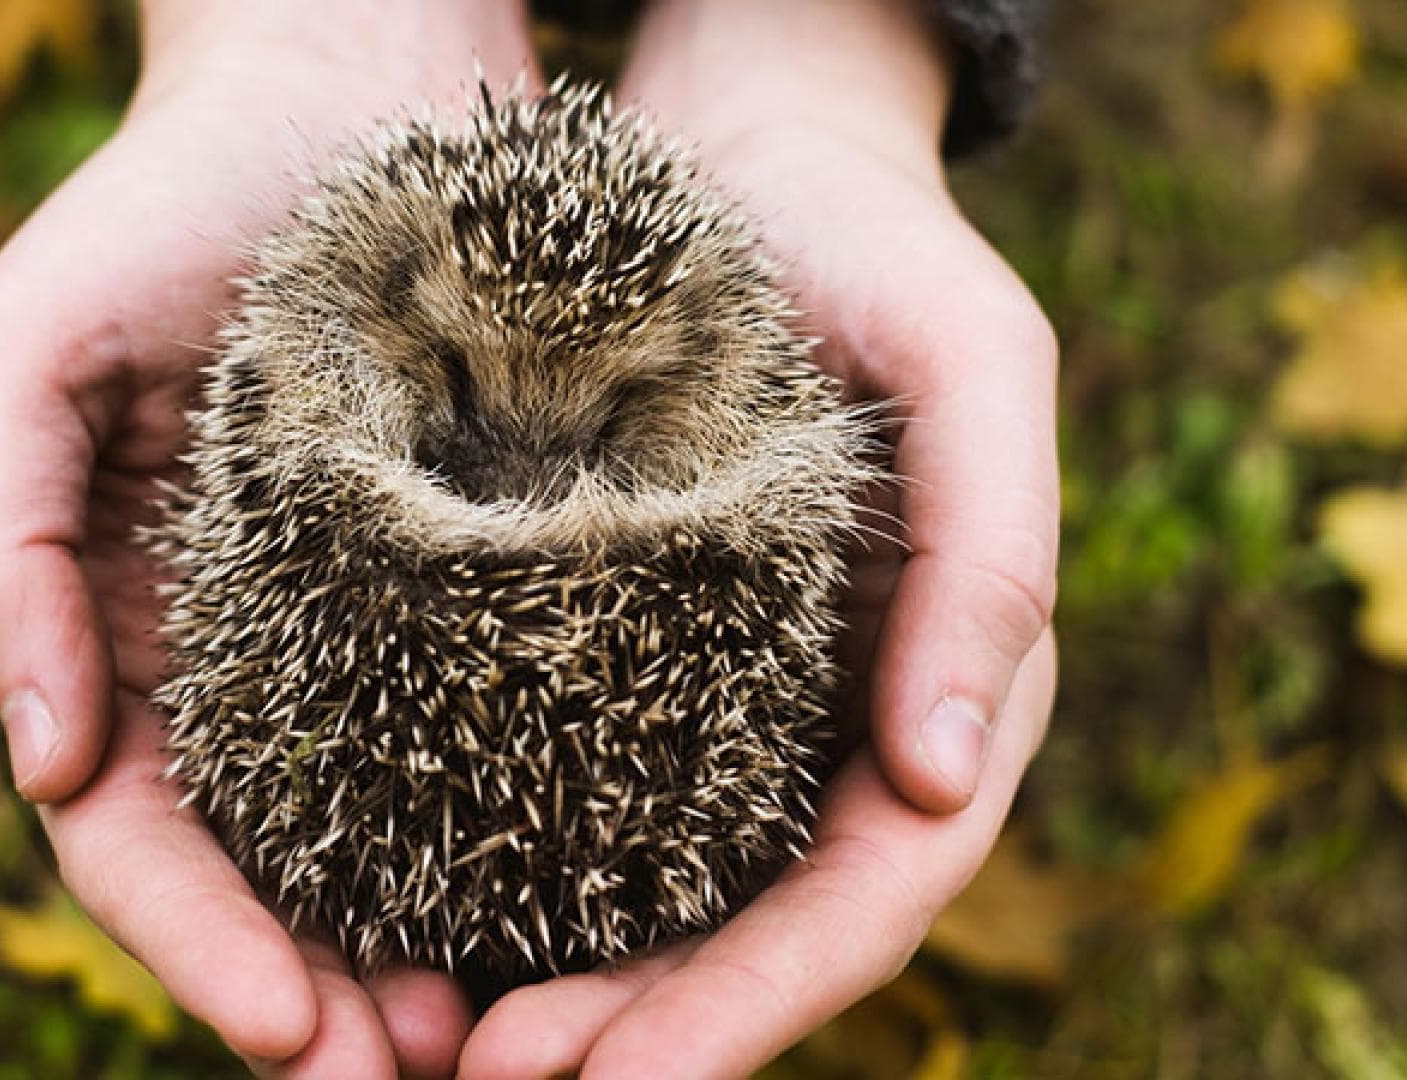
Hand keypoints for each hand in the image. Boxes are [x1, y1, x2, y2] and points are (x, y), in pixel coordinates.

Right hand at [0, 4, 538, 1075]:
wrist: (339, 88)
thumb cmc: (165, 203)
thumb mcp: (26, 346)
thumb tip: (48, 759)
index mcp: (121, 634)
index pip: (133, 838)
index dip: (194, 947)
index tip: (289, 1032)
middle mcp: (244, 660)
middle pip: (269, 876)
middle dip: (326, 994)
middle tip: (423, 1076)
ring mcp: (366, 631)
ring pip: (391, 837)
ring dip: (435, 951)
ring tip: (508, 1036)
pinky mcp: (483, 582)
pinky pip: (503, 729)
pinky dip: (529, 830)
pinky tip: (596, 896)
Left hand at [457, 2, 1059, 1075]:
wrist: (757, 162)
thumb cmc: (877, 246)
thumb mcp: (975, 359)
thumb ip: (995, 557)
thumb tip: (952, 774)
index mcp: (947, 682)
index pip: (876, 885)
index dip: (761, 998)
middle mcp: (840, 720)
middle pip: (758, 926)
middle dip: (646, 1030)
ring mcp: (737, 701)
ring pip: (663, 892)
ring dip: (567, 989)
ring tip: (435, 1046)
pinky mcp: (634, 656)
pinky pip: (582, 794)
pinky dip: (510, 873)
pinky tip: (411, 914)